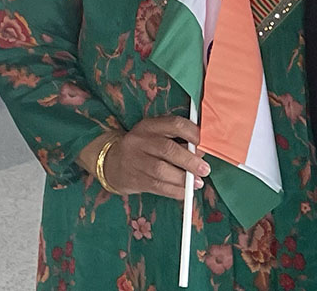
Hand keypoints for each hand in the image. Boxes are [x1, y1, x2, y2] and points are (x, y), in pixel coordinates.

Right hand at [89, 115, 207, 199]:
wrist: (111, 162)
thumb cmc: (144, 147)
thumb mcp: (156, 134)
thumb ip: (177, 139)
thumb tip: (201, 152)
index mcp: (150, 126)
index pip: (174, 124)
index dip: (193, 133)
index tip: (204, 143)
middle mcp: (140, 141)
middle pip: (168, 149)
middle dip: (190, 161)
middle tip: (205, 169)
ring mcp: (135, 161)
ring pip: (161, 171)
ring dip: (183, 179)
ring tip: (197, 182)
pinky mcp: (134, 179)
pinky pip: (157, 187)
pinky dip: (175, 191)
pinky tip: (186, 192)